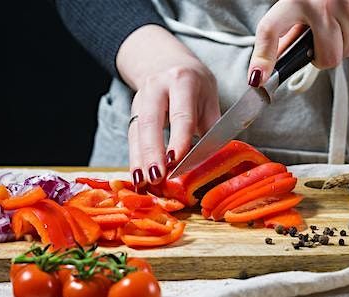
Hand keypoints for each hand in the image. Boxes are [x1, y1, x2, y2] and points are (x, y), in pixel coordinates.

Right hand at [117, 25, 220, 189]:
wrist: (165, 61)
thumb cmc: (194, 84)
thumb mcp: (209, 97)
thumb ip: (212, 126)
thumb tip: (217, 158)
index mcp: (182, 81)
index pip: (180, 113)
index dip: (178, 138)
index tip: (176, 160)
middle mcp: (156, 88)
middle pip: (151, 122)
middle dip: (152, 152)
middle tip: (157, 177)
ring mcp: (140, 100)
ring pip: (137, 132)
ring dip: (139, 159)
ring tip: (143, 182)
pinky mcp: (132, 113)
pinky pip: (131, 137)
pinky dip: (134, 159)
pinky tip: (137, 177)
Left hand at [247, 0, 348, 85]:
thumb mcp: (296, 4)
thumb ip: (284, 35)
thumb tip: (267, 69)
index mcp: (295, 0)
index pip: (270, 30)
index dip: (263, 59)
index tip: (258, 79)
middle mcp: (322, 4)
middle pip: (329, 58)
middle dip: (326, 53)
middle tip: (323, 36)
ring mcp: (348, 6)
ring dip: (345, 40)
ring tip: (338, 19)